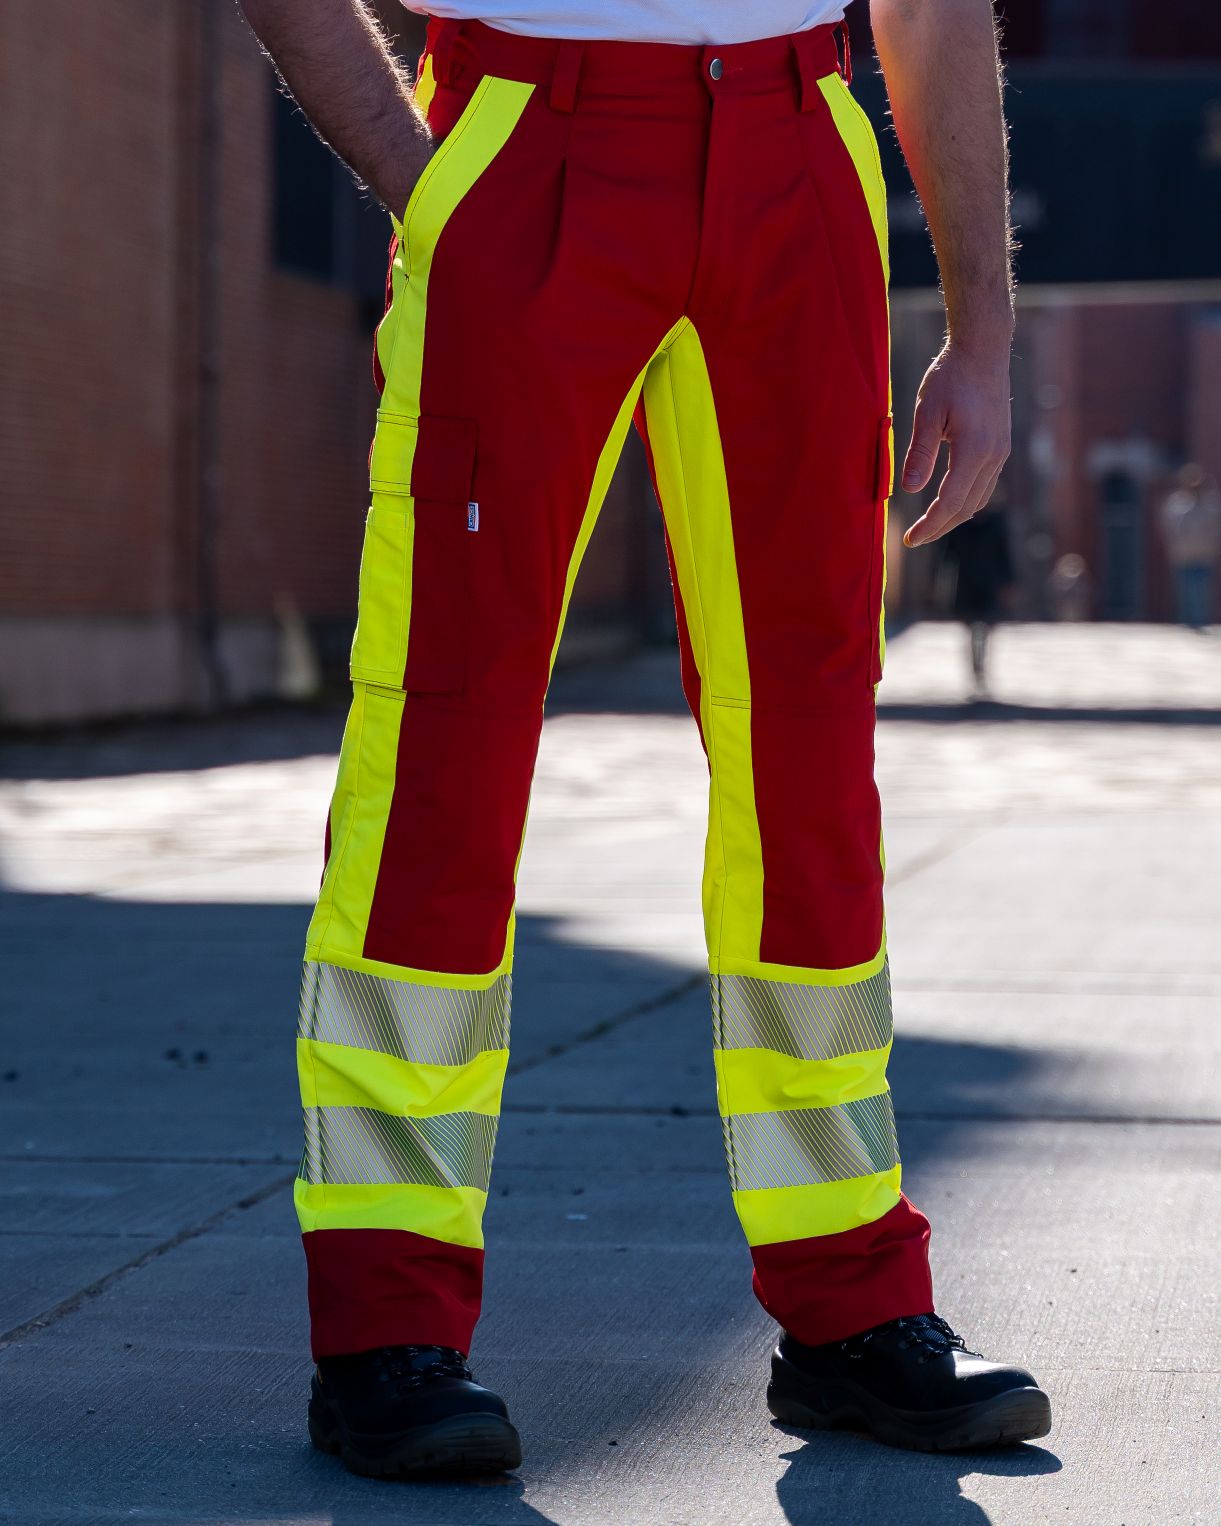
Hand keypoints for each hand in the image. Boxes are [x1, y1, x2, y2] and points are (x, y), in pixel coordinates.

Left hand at [901, 339, 1011, 546]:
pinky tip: (948, 502)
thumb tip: (909, 490)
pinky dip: (965, 500)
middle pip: (966, 508)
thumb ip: (919, 454)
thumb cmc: (951, 377)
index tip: (910, 539)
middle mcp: (994, 456)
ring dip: (953, 517)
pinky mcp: (1001, 446)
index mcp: (975, 450)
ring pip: (978, 499)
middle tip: (915, 539)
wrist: (983, 350)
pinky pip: (985, 485)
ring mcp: (1001, 452)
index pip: (951, 502)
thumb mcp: (927, 413)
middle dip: (940, 527)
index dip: (930, 525)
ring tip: (929, 525)